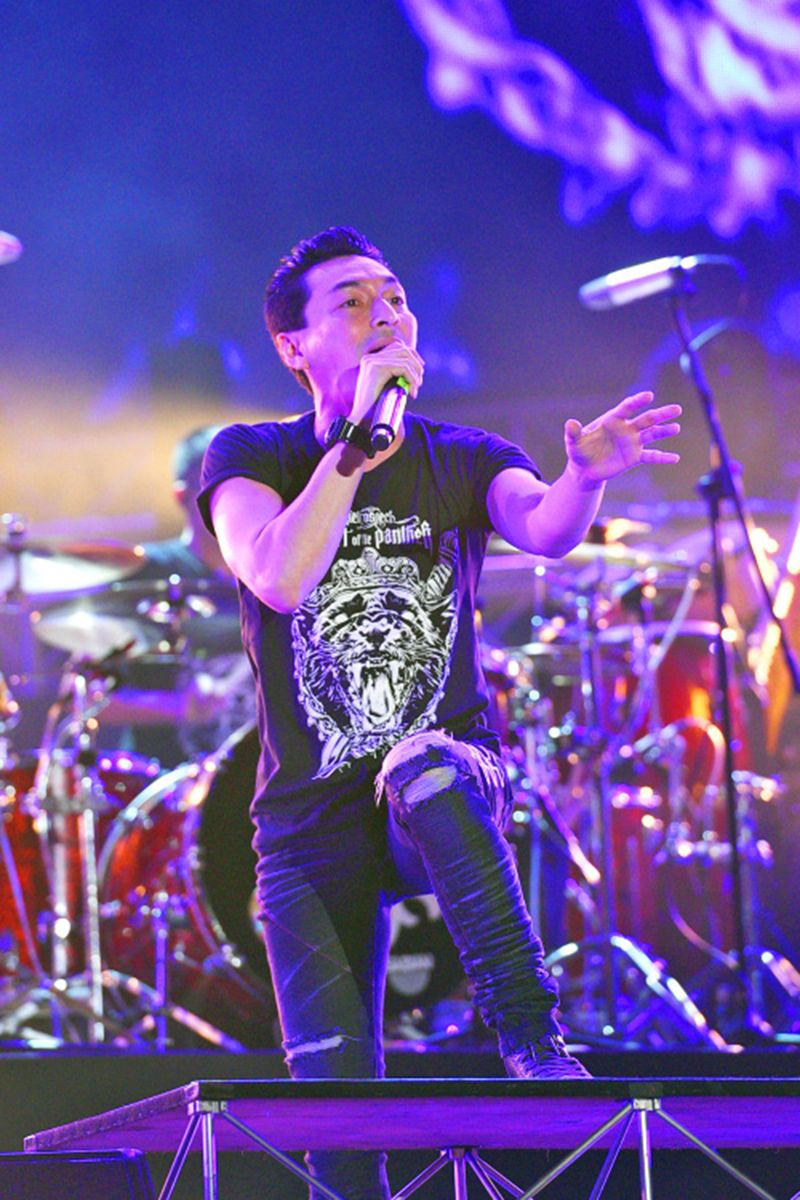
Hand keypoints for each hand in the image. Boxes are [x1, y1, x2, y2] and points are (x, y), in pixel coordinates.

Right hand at [350, 339, 424, 424]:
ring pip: (405, 359)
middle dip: (416, 364)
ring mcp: (373, 361)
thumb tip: (413, 366)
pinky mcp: (378, 368)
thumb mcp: (384, 386)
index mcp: (370, 359)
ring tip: (416, 387)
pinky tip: (412, 392)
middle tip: (419, 382)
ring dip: (415, 373)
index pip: (396, 346)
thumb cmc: (373, 406)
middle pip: (403, 349)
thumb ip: (394, 374)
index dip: (411, 355)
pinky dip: (412, 379)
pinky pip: (403, 368)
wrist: (360, 418)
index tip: (419, 370)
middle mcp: (370, 357)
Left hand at [564, 391, 680, 485]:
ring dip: (665, 431)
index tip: (649, 396)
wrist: (584, 469)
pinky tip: (675, 458)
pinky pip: (651, 456)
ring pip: (653, 434)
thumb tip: (570, 423)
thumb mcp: (573, 442)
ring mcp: (632, 442)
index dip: (638, 401)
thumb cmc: (578, 451)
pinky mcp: (634, 457)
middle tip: (677, 409)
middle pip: (647, 419)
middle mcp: (626, 428)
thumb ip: (573, 432)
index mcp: (613, 420)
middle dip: (661, 414)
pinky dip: (663, 457)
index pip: (628, 407)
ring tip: (677, 428)